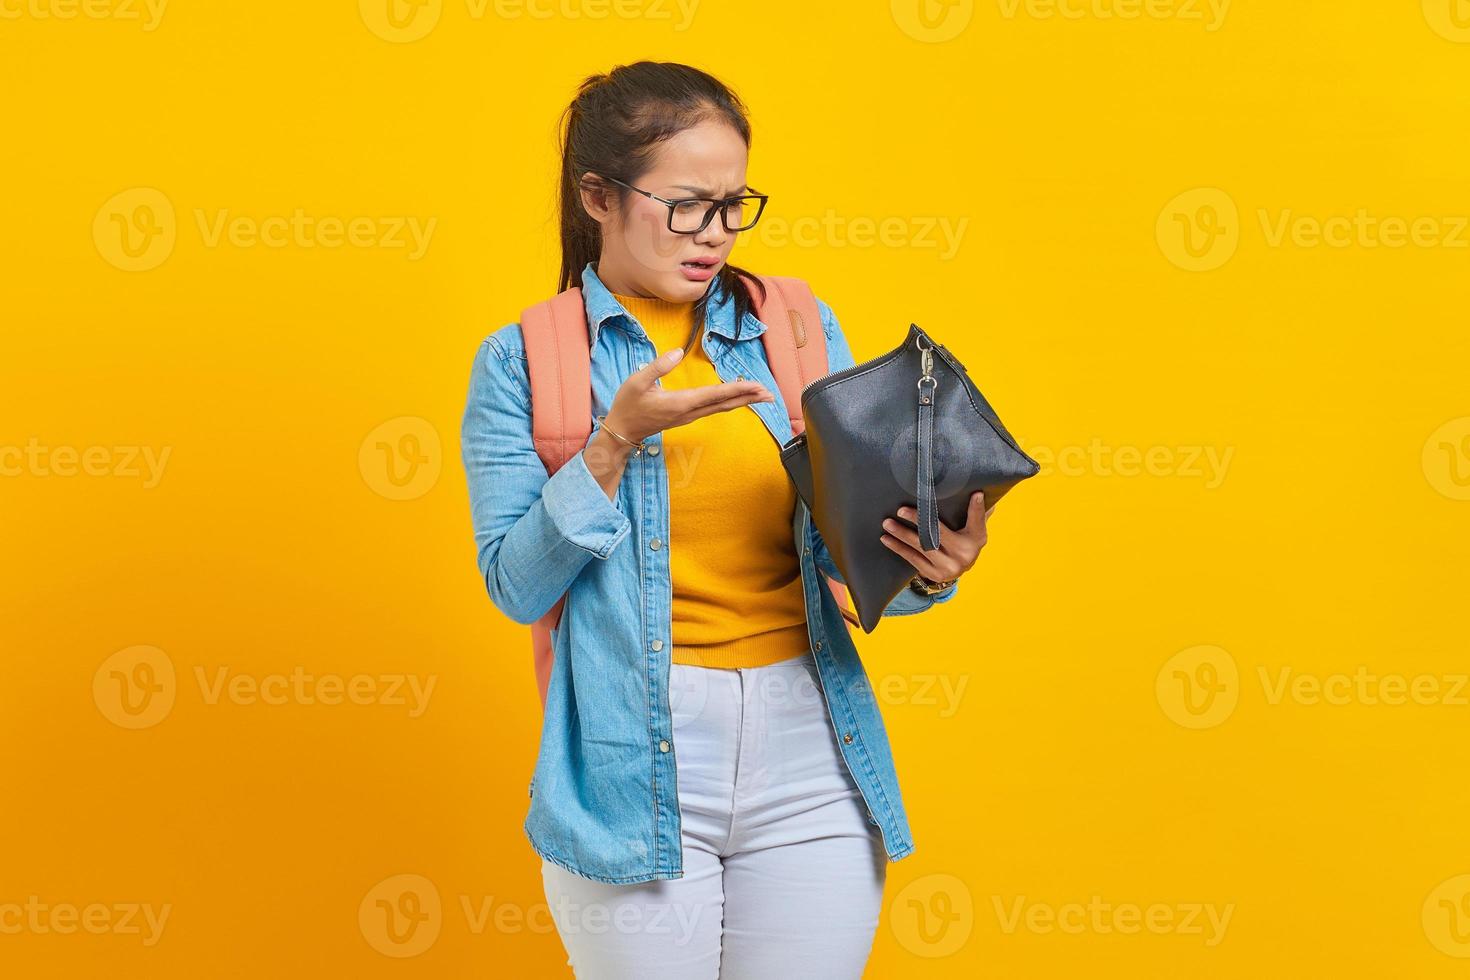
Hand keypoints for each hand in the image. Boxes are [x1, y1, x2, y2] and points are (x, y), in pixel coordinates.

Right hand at [605, 346, 773, 441]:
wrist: (622, 431)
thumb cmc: (628, 405)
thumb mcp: (637, 382)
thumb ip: (658, 366)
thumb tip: (677, 352)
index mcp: (680, 403)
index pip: (715, 394)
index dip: (737, 388)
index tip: (755, 385)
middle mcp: (689, 412)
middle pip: (725, 404)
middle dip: (748, 398)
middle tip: (770, 394)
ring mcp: (689, 416)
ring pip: (721, 408)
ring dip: (742, 401)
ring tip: (761, 396)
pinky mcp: (687, 417)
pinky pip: (714, 409)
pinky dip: (729, 402)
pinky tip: (737, 398)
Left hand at [879, 491, 994, 584]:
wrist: (959, 568)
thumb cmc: (964, 539)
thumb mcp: (973, 526)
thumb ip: (975, 511)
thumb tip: (979, 492)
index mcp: (977, 538)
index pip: (978, 520)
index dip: (978, 508)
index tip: (976, 494)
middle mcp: (965, 554)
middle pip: (939, 534)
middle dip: (918, 521)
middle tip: (901, 510)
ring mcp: (949, 567)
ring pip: (922, 547)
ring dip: (902, 534)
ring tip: (887, 524)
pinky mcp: (934, 574)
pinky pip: (913, 559)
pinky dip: (898, 548)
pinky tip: (887, 539)